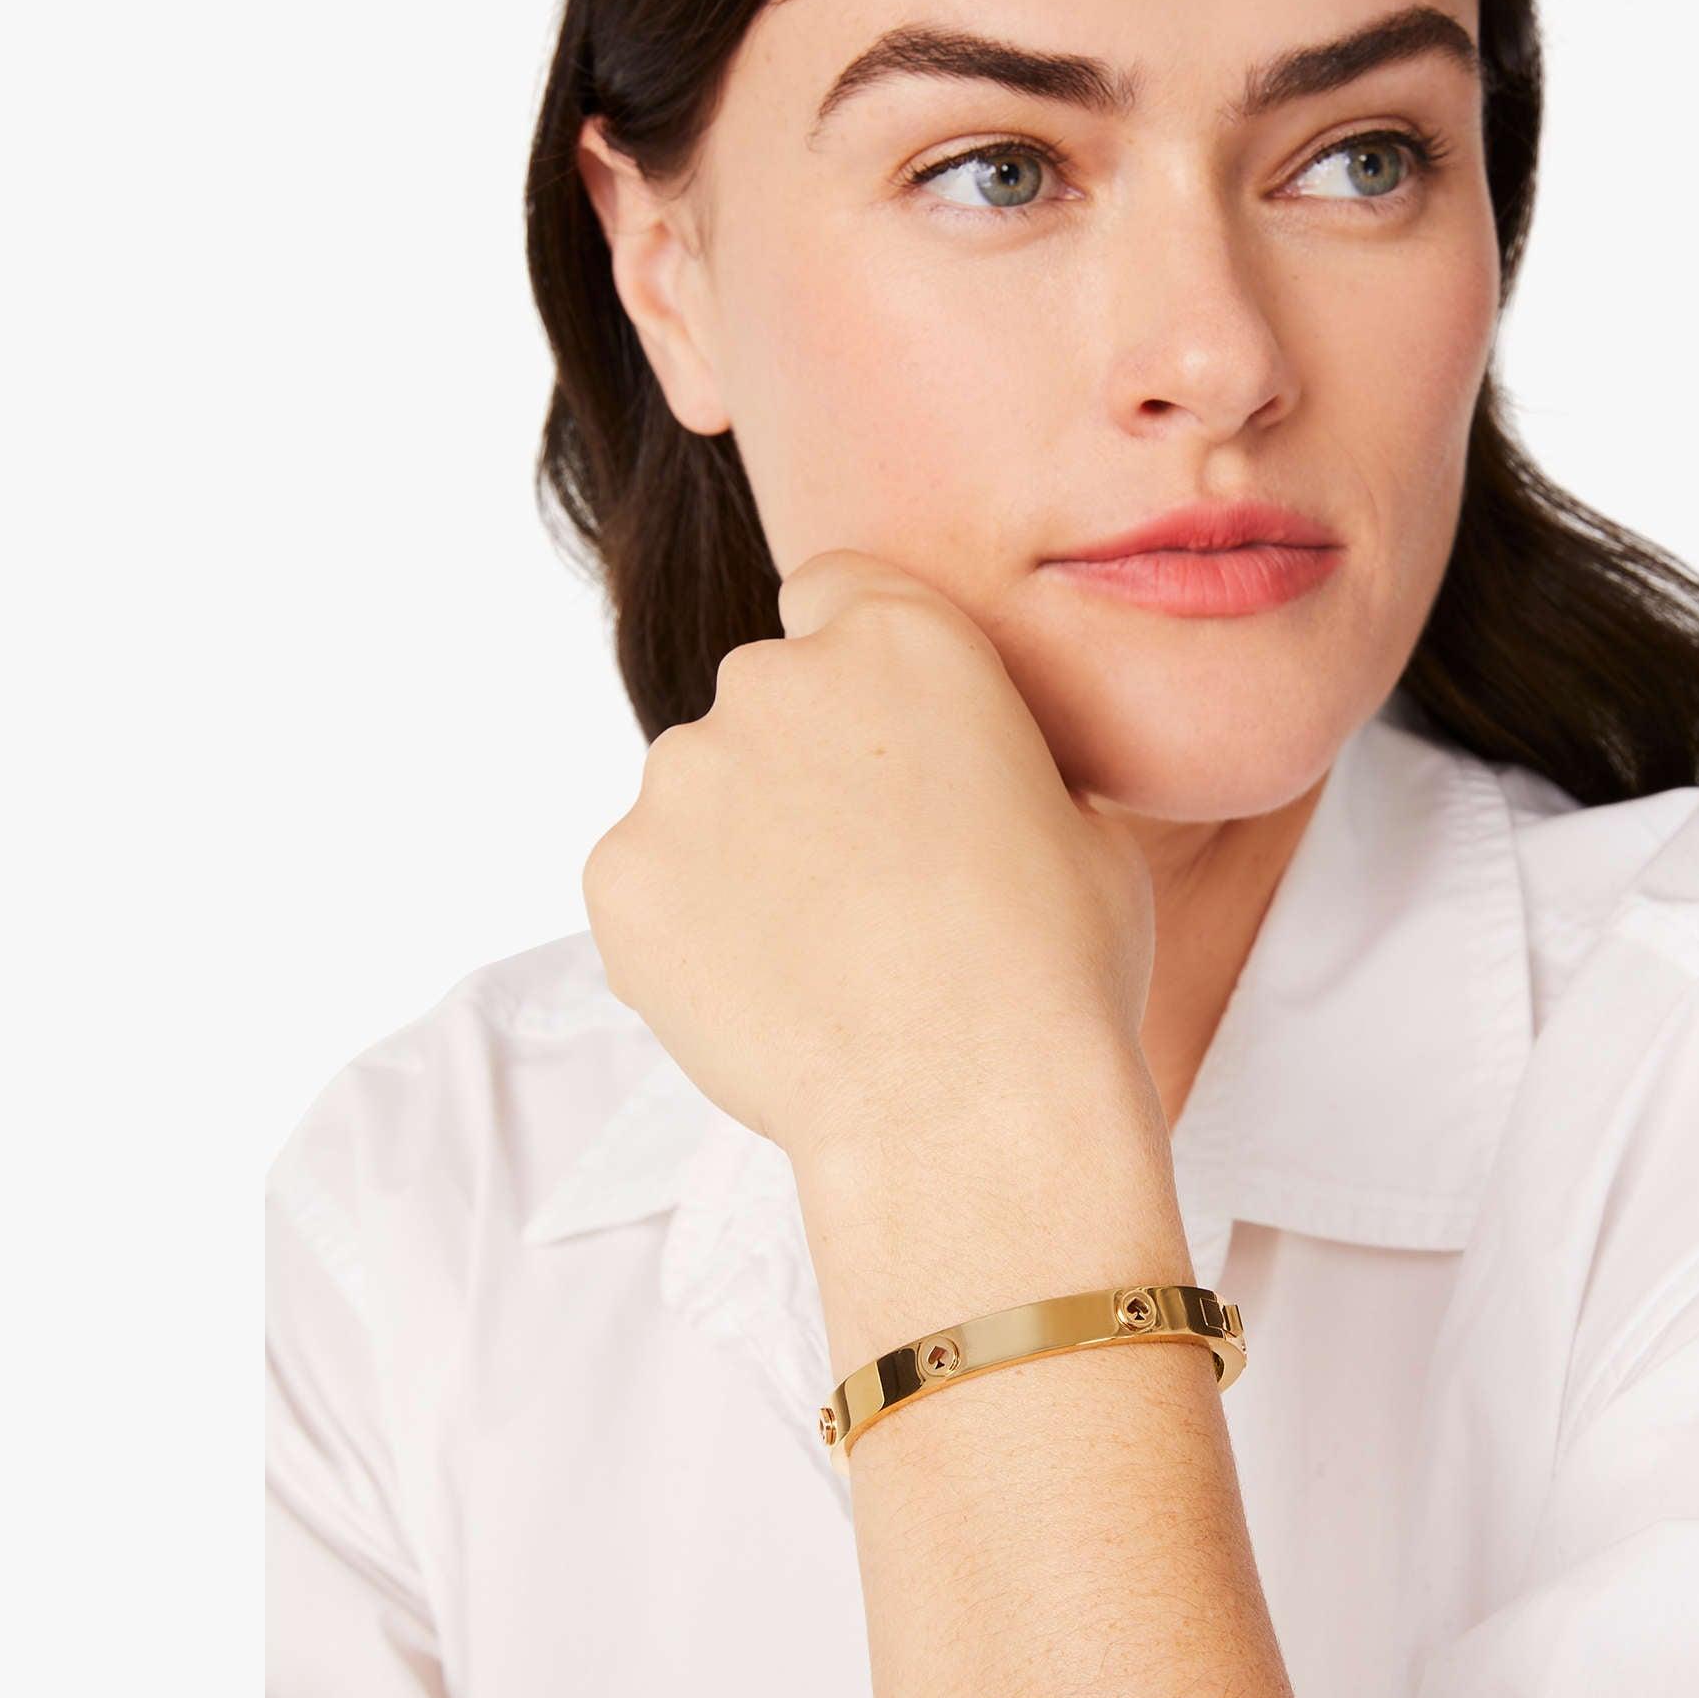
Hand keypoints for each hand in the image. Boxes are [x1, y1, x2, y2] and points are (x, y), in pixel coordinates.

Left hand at [580, 548, 1156, 1170]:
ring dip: (740, 851)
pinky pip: (647, 885)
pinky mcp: (620, 874)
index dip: (857, 666)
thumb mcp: (1078, 819)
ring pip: (700, 795)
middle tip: (863, 880)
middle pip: (766, 698)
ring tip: (821, 957)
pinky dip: (687, 931)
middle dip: (800, 770)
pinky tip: (766, 996)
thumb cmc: (1059, 968)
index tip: (878, 740)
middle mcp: (775, 677)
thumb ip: (992, 759)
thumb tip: (968, 781)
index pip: (836, 591)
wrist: (970, 1106)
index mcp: (902, 636)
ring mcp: (684, 775)